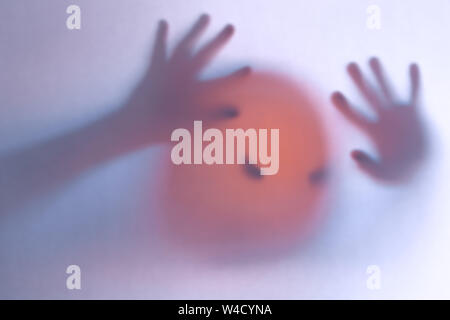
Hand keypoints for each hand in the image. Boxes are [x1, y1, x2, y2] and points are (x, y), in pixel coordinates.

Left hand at [123, 14, 249, 142]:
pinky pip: (158, 50)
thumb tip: (237, 111)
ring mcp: (168, 70)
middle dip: (218, 40)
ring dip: (195, 31)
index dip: (235, 76)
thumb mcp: (193, 127)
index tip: (248, 68)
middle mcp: (183, 76)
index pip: (221, 82)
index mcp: (194, 92)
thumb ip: (215, 118)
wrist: (138, 124)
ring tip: (205, 17)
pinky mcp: (154, 69)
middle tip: (230, 26)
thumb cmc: (166, 129)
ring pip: (184, 45)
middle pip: (204, 54)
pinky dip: (161, 37)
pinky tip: (163, 23)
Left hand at [331, 57, 426, 182]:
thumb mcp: (380, 174)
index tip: (333, 94)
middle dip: (359, 81)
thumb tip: (352, 154)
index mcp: (370, 132)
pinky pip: (414, 94)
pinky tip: (412, 66)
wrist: (419, 171)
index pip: (353, 116)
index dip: (344, 106)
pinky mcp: (414, 114)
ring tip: (372, 59)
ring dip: (380, 75)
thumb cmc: (397, 174)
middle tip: (350, 65)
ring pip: (387, 90)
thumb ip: (366, 165)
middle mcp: (381, 119)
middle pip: (368, 96)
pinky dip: (414, 81)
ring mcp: (397, 115)